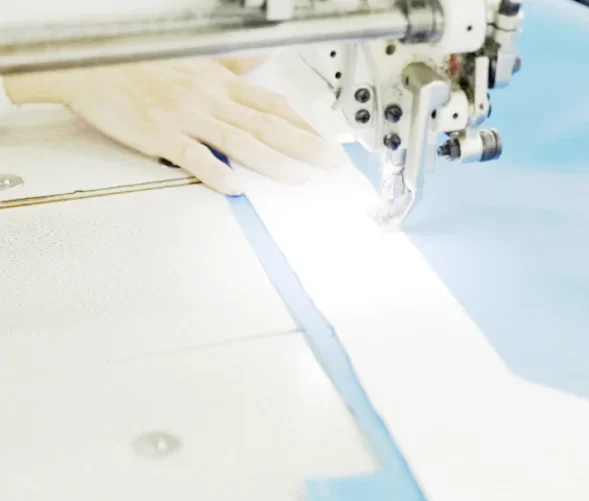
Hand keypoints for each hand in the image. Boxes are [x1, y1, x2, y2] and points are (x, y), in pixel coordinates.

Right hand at [3, 57, 345, 195]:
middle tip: (328, 162)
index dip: (303, 124)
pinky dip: (216, 170)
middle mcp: (210, 99)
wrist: (93, 68)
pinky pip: (193, 155)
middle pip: (266, 124)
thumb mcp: (196, 62)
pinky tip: (235, 186)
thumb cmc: (144, 67)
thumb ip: (232, 66)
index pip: (272, 105)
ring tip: (297, 178)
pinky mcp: (161, 134)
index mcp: (220, 85)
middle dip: (303, 144)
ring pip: (238, 140)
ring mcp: (187, 117)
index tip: (324, 141)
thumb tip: (260, 60)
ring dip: (272, 161)